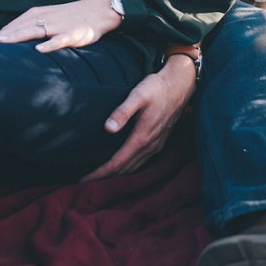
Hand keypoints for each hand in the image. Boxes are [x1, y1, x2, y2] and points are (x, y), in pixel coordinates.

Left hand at [0, 0, 120, 53]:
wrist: (98, 10)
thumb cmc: (69, 17)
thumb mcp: (47, 19)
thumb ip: (29, 28)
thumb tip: (8, 40)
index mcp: (35, 15)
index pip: (10, 27)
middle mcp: (43, 18)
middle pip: (17, 29)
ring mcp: (58, 26)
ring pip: (34, 31)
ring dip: (17, 37)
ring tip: (1, 43)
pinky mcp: (74, 34)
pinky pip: (60, 40)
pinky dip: (50, 44)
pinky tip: (40, 50)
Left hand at [80, 55, 196, 178]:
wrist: (181, 85)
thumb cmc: (157, 88)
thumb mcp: (138, 95)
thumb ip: (122, 112)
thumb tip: (107, 129)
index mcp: (142, 137)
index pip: (117, 163)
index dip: (100, 172)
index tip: (84, 178)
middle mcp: (150, 146)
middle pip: (124, 170)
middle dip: (104, 176)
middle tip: (84, 180)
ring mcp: (156, 146)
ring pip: (133, 168)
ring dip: (116, 174)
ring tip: (99, 175)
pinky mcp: (159, 142)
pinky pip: (141, 162)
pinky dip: (128, 167)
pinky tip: (120, 164)